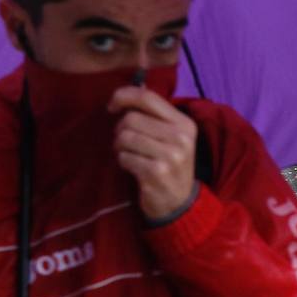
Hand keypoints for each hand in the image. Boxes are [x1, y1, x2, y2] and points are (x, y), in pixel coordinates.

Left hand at [108, 85, 197, 220]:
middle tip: (125, 142)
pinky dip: (123, 162)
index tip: (111, 106)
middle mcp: (181, 137)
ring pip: (125, 137)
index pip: (148, 98)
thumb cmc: (170, 164)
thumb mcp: (173, 137)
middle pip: (131, 119)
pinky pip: (124, 157)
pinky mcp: (156, 172)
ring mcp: (170, 155)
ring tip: (130, 155)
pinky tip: (133, 168)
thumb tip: (125, 94)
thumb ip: (154, 115)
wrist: (179, 202)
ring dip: (120, 147)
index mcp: (185, 124)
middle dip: (120, 130)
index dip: (123, 96)